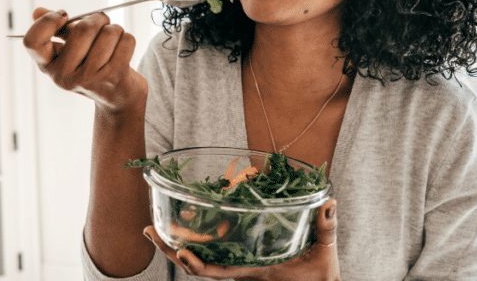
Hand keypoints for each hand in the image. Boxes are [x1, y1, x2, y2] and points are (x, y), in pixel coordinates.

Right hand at [22, 7, 146, 111]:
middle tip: (102, 23)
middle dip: (98, 19)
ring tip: (113, 41)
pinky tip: (122, 50)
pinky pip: (127, 40)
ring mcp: (88, 78)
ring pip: (109, 32)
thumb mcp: (69, 51)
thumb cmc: (91, 67)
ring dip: (115, 29)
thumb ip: (56, 30)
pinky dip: (128, 39)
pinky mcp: (113, 78)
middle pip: (84, 28)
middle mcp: (64, 76)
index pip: (32, 42)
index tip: (64, 15)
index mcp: (48, 65)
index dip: (47, 22)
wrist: (116, 98)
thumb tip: (37, 11)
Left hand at [144, 199, 339, 280]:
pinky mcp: (243, 258)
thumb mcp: (326, 253)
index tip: (178, 251)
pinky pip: (214, 251)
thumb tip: (328, 203)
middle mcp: (239, 269)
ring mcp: (239, 264)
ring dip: (176, 243)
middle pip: (196, 265)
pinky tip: (188, 223)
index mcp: (253, 271)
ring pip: (200, 258)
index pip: (217, 272)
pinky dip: (197, 240)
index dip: (195, 264)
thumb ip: (326, 229)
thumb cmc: (321, 275)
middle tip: (148, 228)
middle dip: (169, 249)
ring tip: (157, 223)